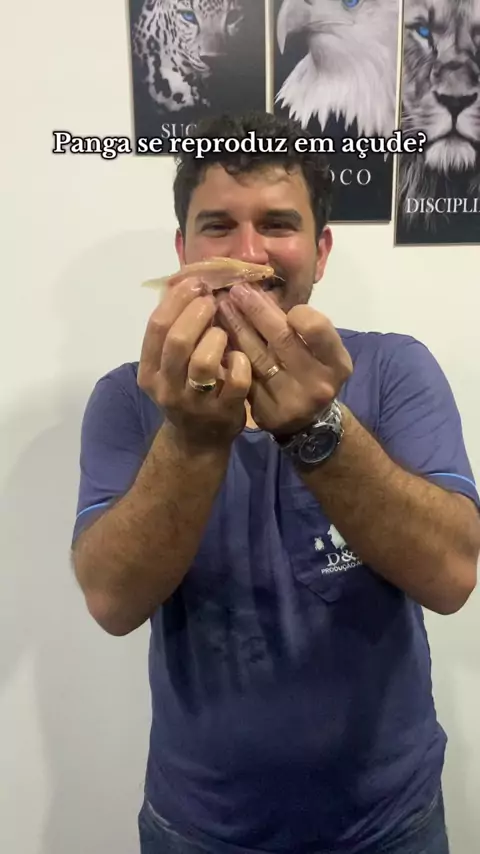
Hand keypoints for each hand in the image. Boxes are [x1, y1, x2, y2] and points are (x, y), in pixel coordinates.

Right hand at [137, 278, 251, 450]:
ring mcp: (195, 403)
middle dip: (198, 313)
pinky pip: (236, 381)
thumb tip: (189, 284)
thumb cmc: (185, 392)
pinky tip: (240, 358)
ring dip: (217, 338)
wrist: (196, 441)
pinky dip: (240, 363)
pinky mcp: (224, 412)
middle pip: (178, 341)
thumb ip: (173, 332)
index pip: (156, 326)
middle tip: (212, 301)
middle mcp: (167, 387)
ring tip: (223, 334)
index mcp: (150, 371)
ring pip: (204, 362)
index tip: (196, 284)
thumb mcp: (169, 366)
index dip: (178, 299)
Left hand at [216, 283, 352, 436]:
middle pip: (281, 339)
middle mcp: (318, 384)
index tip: (276, 297)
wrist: (309, 421)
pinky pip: (244, 376)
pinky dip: (231, 352)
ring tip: (223, 307)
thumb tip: (265, 291)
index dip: (294, 309)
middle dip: (255, 309)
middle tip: (236, 290)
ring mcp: (292, 401)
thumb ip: (303, 326)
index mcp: (337, 364)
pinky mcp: (267, 413)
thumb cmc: (314, 373)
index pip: (317, 328)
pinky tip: (219, 336)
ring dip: (236, 327)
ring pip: (257, 356)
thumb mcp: (323, 350)